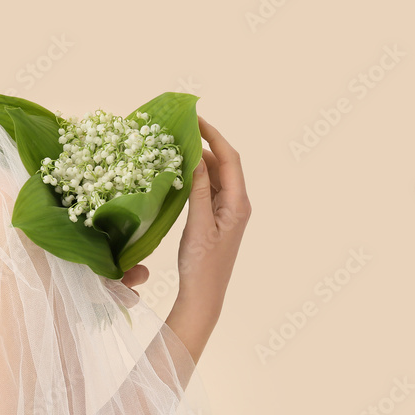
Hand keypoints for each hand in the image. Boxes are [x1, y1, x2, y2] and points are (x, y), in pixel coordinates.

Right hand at [167, 116, 250, 361]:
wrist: (204, 296)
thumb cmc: (202, 265)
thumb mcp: (198, 224)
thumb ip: (199, 189)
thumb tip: (197, 156)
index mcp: (238, 203)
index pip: (230, 158)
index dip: (214, 135)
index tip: (195, 119)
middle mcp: (237, 204)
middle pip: (224, 164)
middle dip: (205, 144)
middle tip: (180, 130)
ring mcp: (227, 212)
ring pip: (215, 176)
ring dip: (199, 160)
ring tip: (176, 146)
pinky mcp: (216, 220)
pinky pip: (208, 189)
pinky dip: (195, 177)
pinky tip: (179, 173)